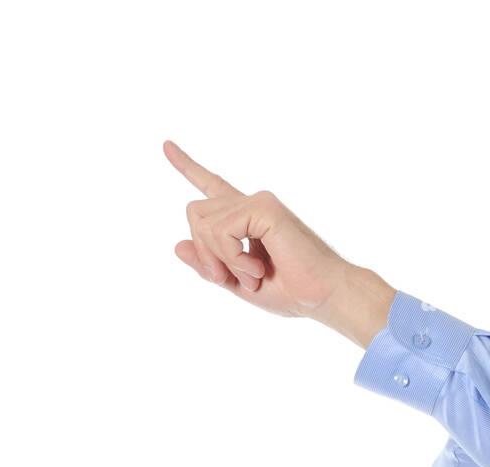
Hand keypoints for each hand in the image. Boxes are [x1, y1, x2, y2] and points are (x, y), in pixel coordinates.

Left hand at [164, 140, 362, 318]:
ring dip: (220, 259)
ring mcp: (259, 203)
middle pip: (194, 213)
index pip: (212, 187)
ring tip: (253, 275)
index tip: (166, 146)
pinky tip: (257, 267)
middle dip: (203, 251)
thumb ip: (210, 266)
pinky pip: (221, 230)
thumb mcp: (239, 283)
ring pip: (202, 222)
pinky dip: (232, 256)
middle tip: (228, 278)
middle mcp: (252, 205)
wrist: (324, 297)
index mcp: (247, 219)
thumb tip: (177, 245)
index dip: (188, 166)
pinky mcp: (264, 208)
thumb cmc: (293, 292)